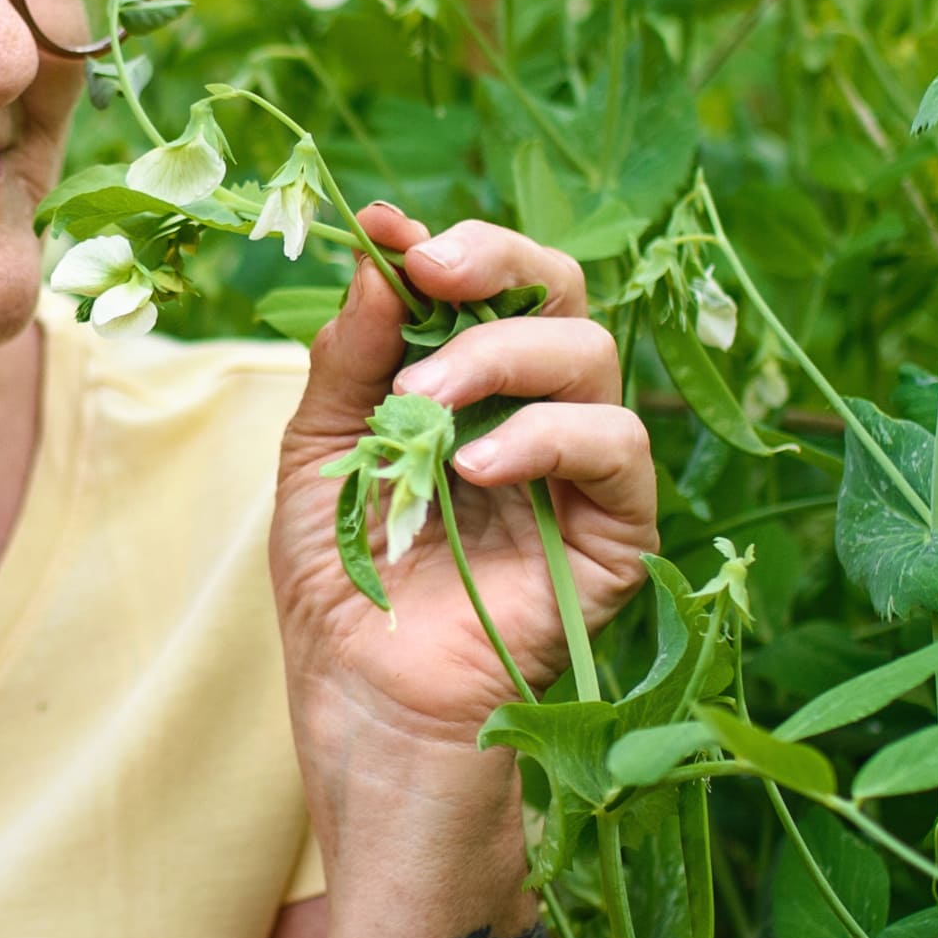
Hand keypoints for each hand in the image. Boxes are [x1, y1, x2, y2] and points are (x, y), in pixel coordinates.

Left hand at [272, 206, 660, 767]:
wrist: (369, 705)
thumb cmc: (344, 589)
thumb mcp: (320, 455)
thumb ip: (348, 356)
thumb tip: (377, 245)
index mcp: (467, 389)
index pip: (489, 286)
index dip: (451, 248)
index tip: (393, 232)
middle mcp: (534, 415)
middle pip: (559, 294)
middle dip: (499, 261)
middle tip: (434, 269)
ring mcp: (580, 471)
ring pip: (590, 353)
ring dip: (501, 356)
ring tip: (425, 400)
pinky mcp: (618, 531)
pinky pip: (616, 445)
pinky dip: (546, 436)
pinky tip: (477, 466)